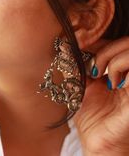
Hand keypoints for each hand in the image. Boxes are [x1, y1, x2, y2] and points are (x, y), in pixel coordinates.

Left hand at [74, 37, 128, 155]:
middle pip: (126, 41)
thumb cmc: (93, 118)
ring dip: (110, 55)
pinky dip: (118, 65)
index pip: (115, 42)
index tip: (78, 41)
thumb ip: (77, 65)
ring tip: (99, 71)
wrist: (100, 145)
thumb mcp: (82, 86)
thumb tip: (63, 44)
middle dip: (104, 46)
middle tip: (90, 63)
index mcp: (121, 71)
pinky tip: (110, 82)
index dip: (98, 39)